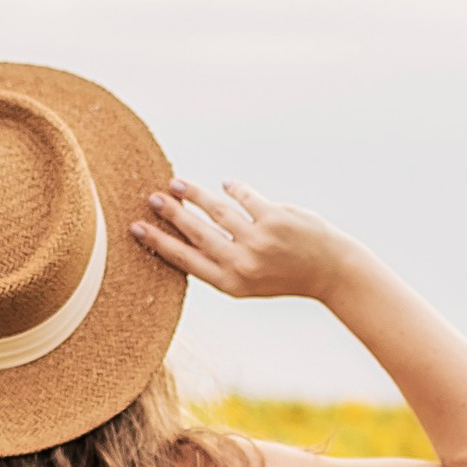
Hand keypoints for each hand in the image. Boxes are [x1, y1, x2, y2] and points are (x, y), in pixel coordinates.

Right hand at [131, 179, 357, 305]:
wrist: (330, 272)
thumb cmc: (286, 275)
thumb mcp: (250, 282)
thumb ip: (222, 263)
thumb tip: (187, 236)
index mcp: (231, 283)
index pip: (185, 260)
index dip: (158, 243)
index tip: (136, 228)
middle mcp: (242, 263)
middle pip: (196, 233)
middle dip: (171, 214)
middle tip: (153, 198)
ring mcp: (259, 240)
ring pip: (217, 211)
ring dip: (194, 195)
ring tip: (178, 184)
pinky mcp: (275, 218)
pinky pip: (245, 197)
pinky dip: (233, 189)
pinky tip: (225, 184)